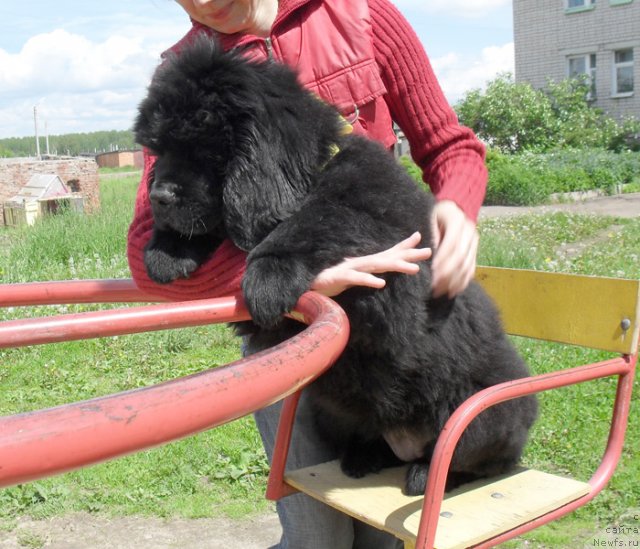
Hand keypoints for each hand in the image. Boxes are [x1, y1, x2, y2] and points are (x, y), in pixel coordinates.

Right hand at [310, 232, 431, 296]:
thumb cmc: (328, 282)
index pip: (387, 253)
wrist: (305, 285)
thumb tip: (379, 277)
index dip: (404, 246)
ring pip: (376, 265)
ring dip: (395, 266)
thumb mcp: (351, 278)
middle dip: (409, 254)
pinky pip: (356, 278)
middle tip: (429, 252)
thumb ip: (365, 275)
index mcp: (363, 263)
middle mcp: (359, 263)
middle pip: (388, 257)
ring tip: (414, 269)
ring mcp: (350, 269)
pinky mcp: (339, 278)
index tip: (422, 239)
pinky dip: (368, 279)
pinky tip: (380, 283)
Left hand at [431, 200, 478, 297]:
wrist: (456, 208)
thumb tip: (431, 252)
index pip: (452, 244)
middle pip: (460, 257)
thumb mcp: (432, 219)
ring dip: (455, 281)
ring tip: (442, 292)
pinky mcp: (475, 251)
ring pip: (467, 265)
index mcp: (458, 222)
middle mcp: (470, 233)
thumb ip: (432, 235)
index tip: (433, 271)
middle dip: (447, 274)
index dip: (443, 259)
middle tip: (435, 286)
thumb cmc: (438, 214)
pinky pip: (471, 268)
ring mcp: (474, 243)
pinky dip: (463, 281)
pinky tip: (454, 290)